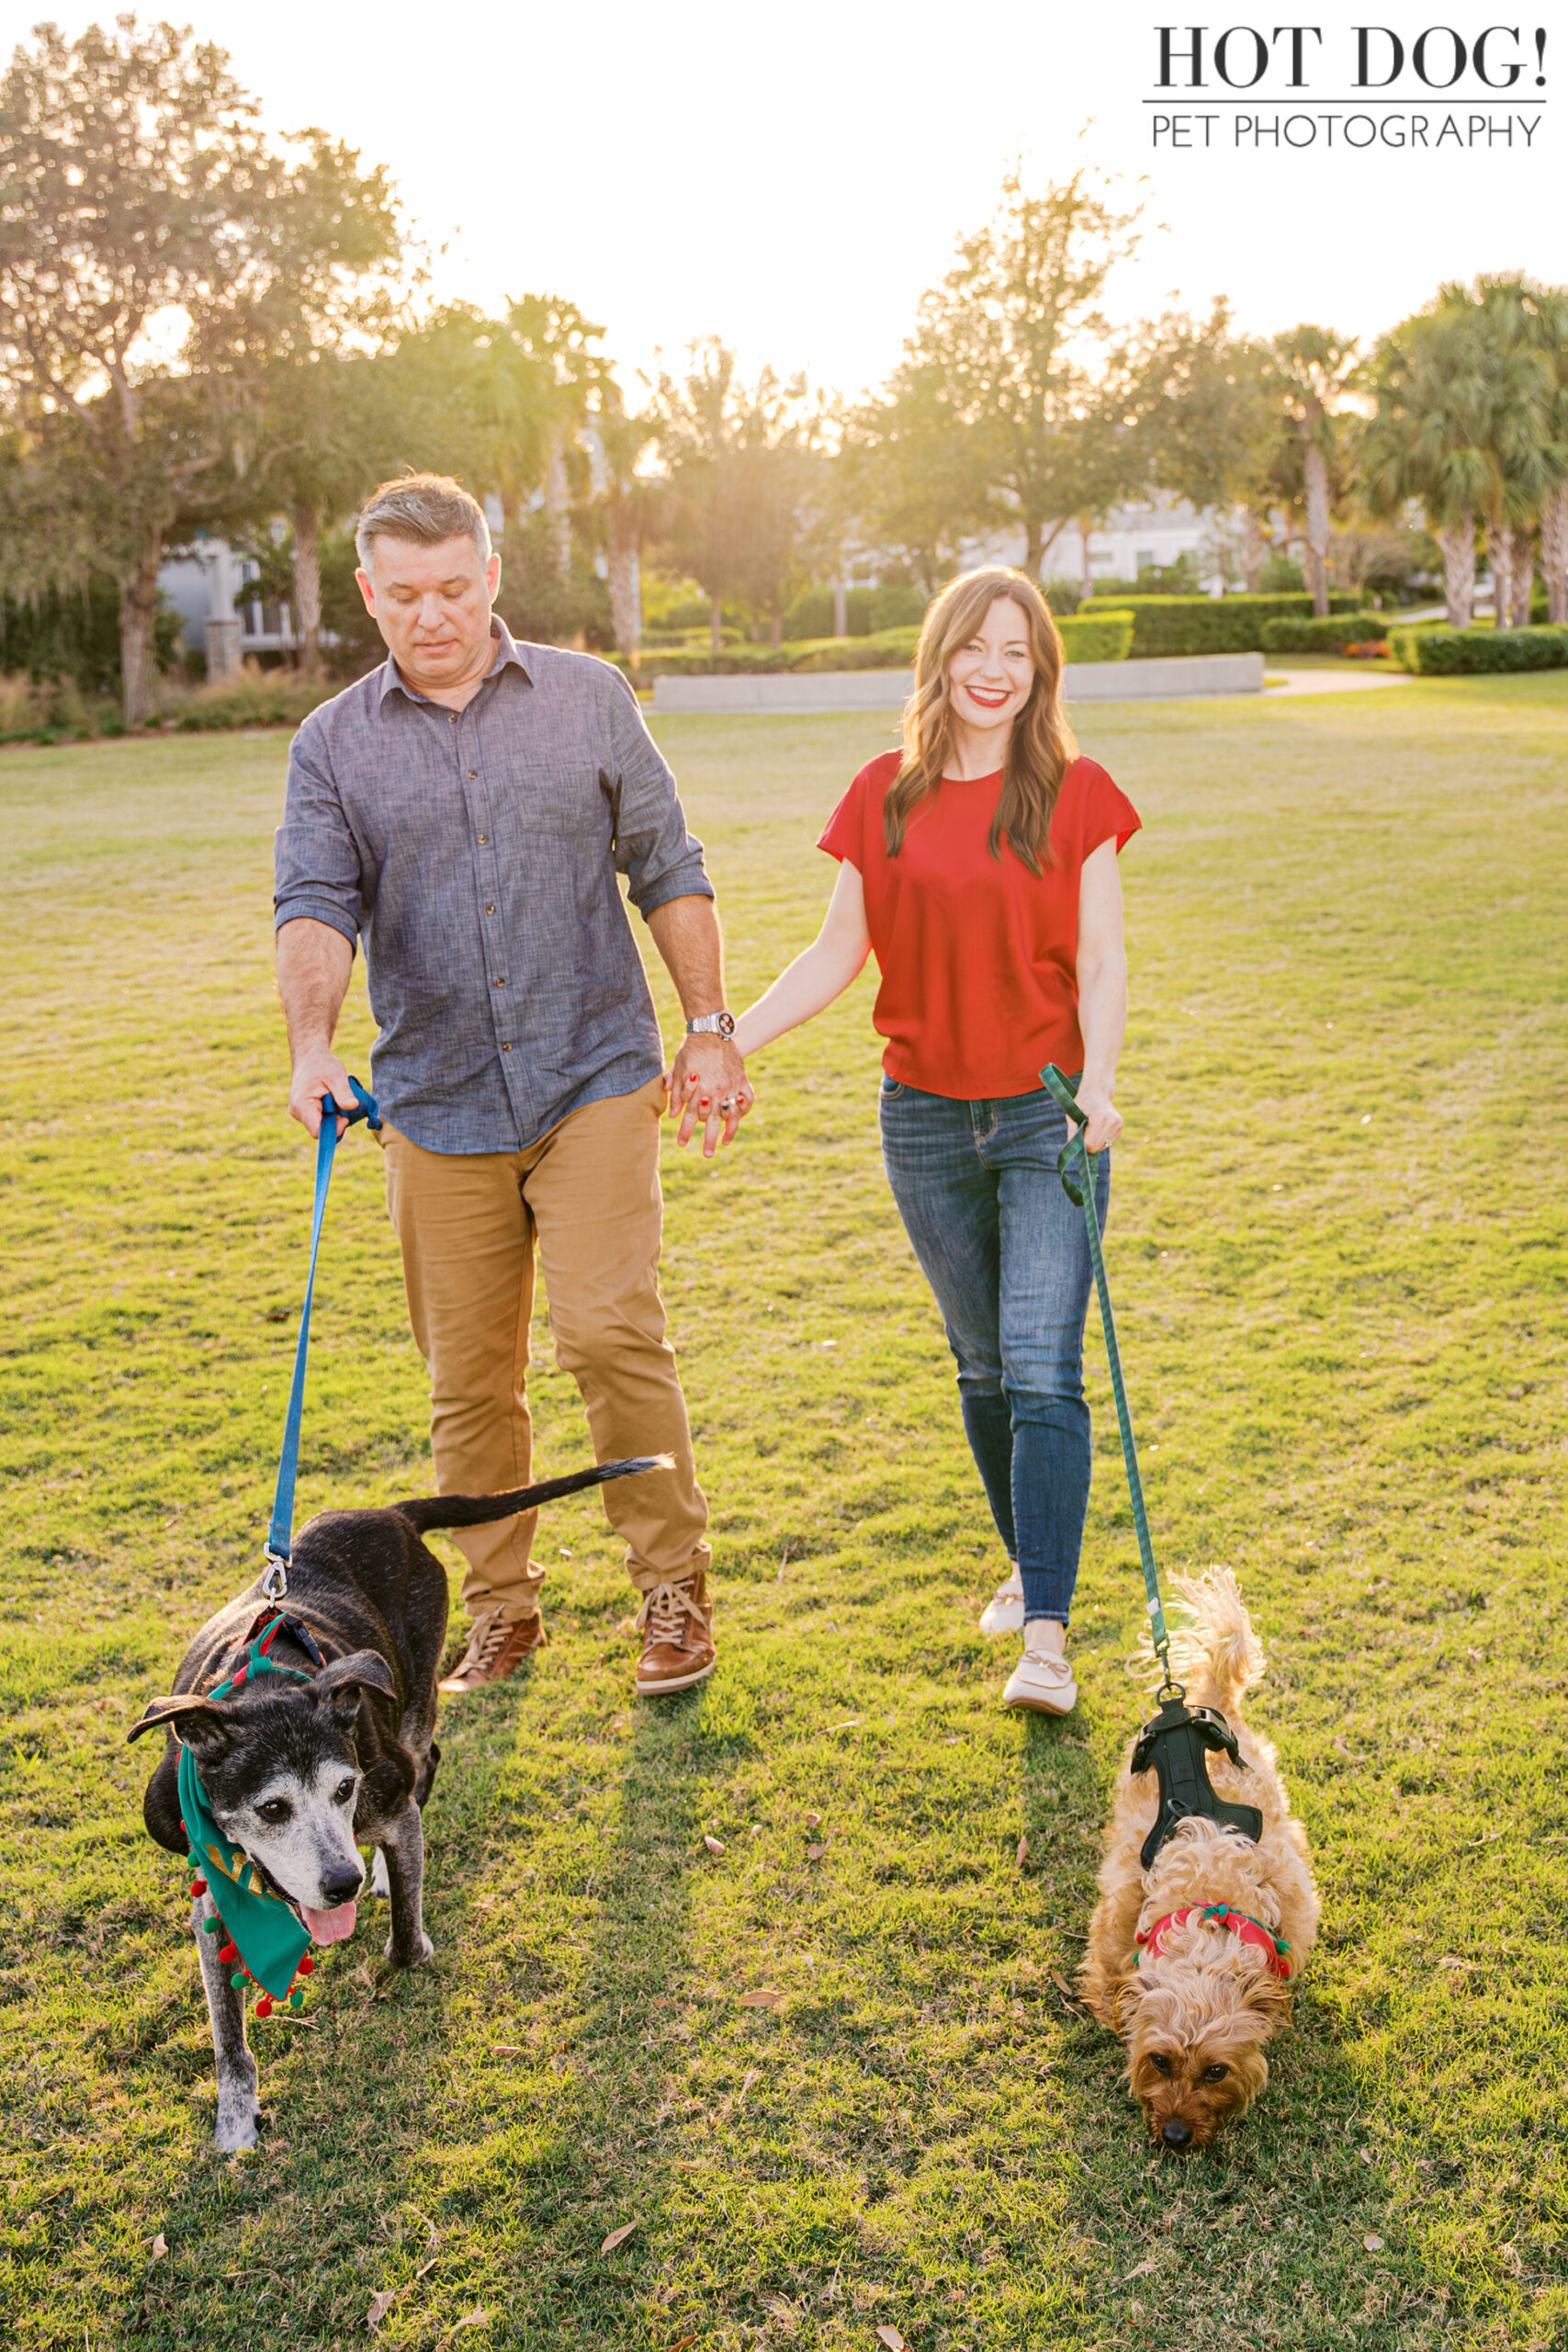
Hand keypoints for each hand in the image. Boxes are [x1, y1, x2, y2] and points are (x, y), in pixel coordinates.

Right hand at [289, 1044, 354, 1138]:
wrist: (310, 1056)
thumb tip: (353, 1106)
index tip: (345, 1117)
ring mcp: (300, 1113)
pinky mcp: (305, 1112)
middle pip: (321, 1130)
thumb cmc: (322, 1064)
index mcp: (302, 1106)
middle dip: (336, 1120)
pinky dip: (330, 1113)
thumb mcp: (336, 1075)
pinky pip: (321, 1119)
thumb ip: (343, 1092)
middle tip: (342, 1102)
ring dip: (334, 1115)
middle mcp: (298, 1112)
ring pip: (322, 1125)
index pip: (317, 1132)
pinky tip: (332, 1099)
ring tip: (335, 1097)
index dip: (334, 1129)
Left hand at [666, 1036, 752, 1158]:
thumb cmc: (691, 1050)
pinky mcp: (741, 1079)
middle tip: (707, 1154)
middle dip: (709, 1140)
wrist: (711, 1031)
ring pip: (732, 1115)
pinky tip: (738, 1120)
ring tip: (725, 1142)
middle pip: (713, 1122)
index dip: (686, 1132)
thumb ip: (677, 1093)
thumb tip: (673, 1114)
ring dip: (729, 1131)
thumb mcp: (678, 1070)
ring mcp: (731, 1086)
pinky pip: (746, 1100)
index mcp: (699, 1090)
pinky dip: (744, 1111)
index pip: (691, 1117)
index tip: (682, 1144)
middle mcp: (716, 1091)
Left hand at [1076, 1086, 1122, 1154]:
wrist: (1097, 1091)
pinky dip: (1101, 1138)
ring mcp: (1118, 1124)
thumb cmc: (1083, 1102)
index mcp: (1100, 1117)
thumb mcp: (1072, 1114)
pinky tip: (1099, 1127)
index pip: (1090, 1144)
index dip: (1082, 1142)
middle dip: (1089, 1142)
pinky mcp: (1120, 1127)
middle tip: (1085, 1129)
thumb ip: (1072, 1130)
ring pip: (1103, 1146)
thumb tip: (1073, 1147)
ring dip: (1095, 1140)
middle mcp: (1112, 1121)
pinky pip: (1108, 1142)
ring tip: (1092, 1126)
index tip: (1079, 1132)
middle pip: (1097, 1147)